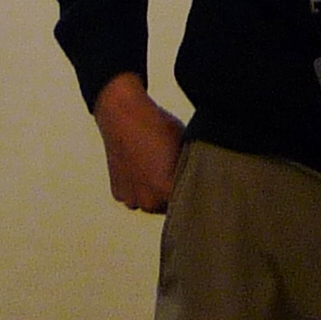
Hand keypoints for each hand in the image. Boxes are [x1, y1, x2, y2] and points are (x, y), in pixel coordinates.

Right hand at [92, 72, 184, 212]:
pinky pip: (134, 196)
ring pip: (151, 202)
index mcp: (168, 191)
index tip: (195, 180)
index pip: (189, 201)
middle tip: (172, 169)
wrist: (123, 113)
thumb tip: (202, 180)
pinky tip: (139, 166)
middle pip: (170, 206)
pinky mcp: (118, 192)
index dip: (193, 190)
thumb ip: (192, 169)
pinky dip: (137, 187)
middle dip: (172, 192)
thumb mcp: (185, 146)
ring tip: (154, 166)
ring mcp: (131, 199)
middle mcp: (149, 202)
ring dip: (154, 192)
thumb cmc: (157, 126)